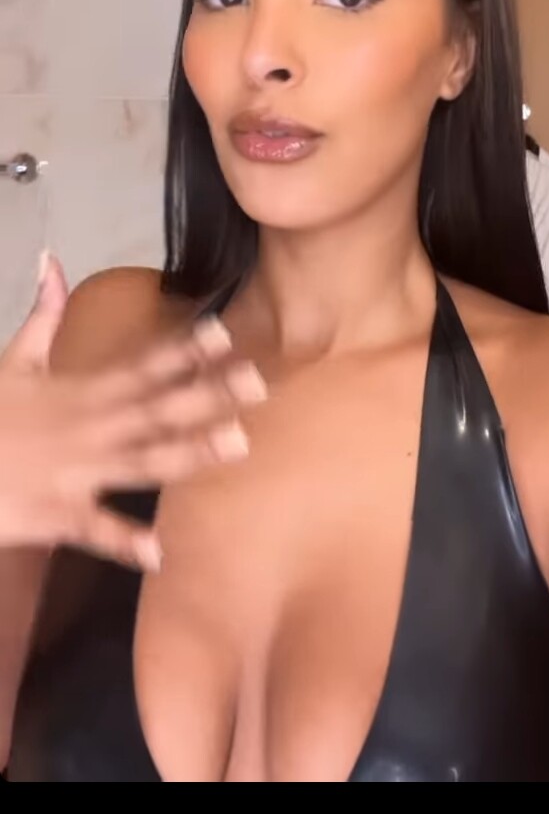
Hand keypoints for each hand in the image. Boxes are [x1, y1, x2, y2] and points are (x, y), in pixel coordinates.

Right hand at [0, 254, 265, 568]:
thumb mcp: (11, 361)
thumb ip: (42, 316)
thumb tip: (52, 261)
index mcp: (81, 392)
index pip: (142, 366)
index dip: (185, 349)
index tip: (227, 331)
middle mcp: (87, 427)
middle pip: (157, 408)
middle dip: (208, 394)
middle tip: (259, 381)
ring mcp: (72, 471)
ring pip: (141, 461)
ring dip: (189, 452)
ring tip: (238, 443)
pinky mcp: (52, 515)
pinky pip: (91, 529)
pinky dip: (122, 540)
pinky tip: (159, 552)